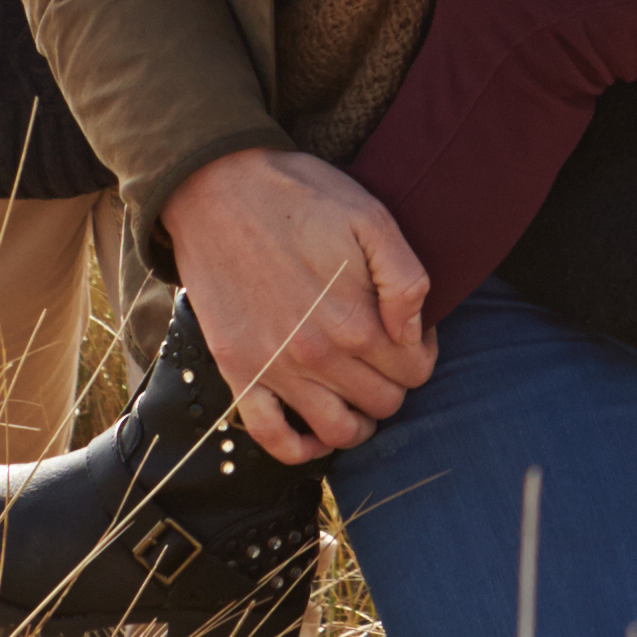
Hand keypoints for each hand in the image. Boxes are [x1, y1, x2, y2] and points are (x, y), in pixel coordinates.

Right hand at [162, 146, 434, 465]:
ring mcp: (276, 369)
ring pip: (339, 431)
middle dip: (394, 382)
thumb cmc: (299, 197)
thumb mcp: (371, 217)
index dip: (421, 351)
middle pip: (384, 403)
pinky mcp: (239, 372)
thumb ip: (406, 279)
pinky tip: (315, 430)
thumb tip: (414, 333)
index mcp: (357, 320)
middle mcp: (318, 355)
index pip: (415, 371)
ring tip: (357, 391)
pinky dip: (301, 448)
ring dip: (359, 420)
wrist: (215, 189)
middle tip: (383, 353)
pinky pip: (273, 438)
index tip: (408, 330)